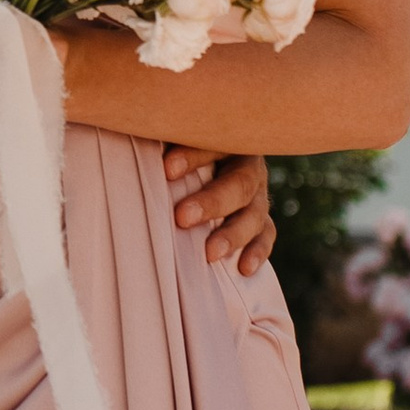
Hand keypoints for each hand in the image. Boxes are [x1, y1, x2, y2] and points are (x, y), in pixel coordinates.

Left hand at [164, 145, 275, 274]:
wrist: (206, 168)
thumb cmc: (177, 152)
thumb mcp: (174, 141)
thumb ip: (164, 143)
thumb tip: (144, 147)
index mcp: (227, 140)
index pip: (214, 145)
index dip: (192, 156)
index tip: (167, 169)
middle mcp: (247, 167)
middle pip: (239, 184)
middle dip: (211, 202)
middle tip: (182, 217)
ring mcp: (258, 195)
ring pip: (254, 214)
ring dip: (233, 234)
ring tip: (210, 253)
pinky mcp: (260, 220)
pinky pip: (265, 235)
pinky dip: (257, 251)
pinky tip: (244, 268)